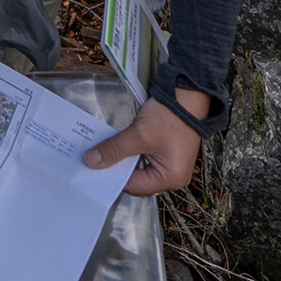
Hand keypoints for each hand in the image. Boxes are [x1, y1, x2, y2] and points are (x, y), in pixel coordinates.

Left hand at [83, 88, 210, 195]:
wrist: (189, 95)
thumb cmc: (168, 117)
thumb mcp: (138, 134)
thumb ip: (114, 149)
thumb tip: (92, 161)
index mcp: (170, 179)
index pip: (134, 186)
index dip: (112, 176)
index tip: (92, 167)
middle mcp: (173, 177)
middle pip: (137, 178)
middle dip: (117, 166)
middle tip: (94, 159)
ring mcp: (171, 164)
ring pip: (139, 166)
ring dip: (123, 157)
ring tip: (103, 150)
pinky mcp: (168, 152)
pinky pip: (145, 157)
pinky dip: (132, 150)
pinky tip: (118, 143)